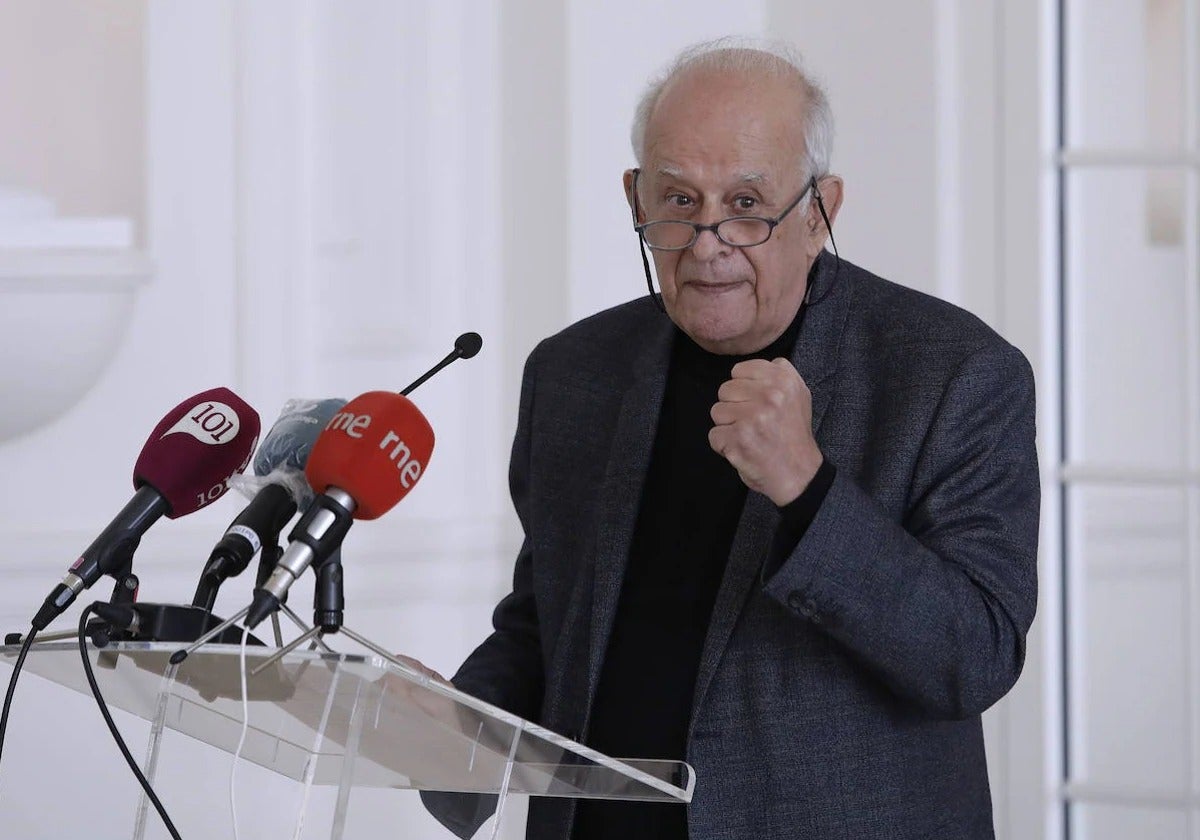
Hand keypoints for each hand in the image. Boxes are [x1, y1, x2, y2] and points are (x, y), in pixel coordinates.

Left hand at [708, 358, 822, 505]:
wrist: (799, 474)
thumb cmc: (794, 434)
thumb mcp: (799, 395)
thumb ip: (778, 374)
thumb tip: (749, 368)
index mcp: (783, 379)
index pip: (739, 370)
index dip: (743, 389)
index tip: (756, 404)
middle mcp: (769, 395)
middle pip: (725, 390)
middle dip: (734, 407)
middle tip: (753, 423)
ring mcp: (752, 417)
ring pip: (717, 411)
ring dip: (728, 426)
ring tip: (748, 436)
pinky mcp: (738, 439)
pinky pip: (714, 435)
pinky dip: (724, 446)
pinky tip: (742, 449)